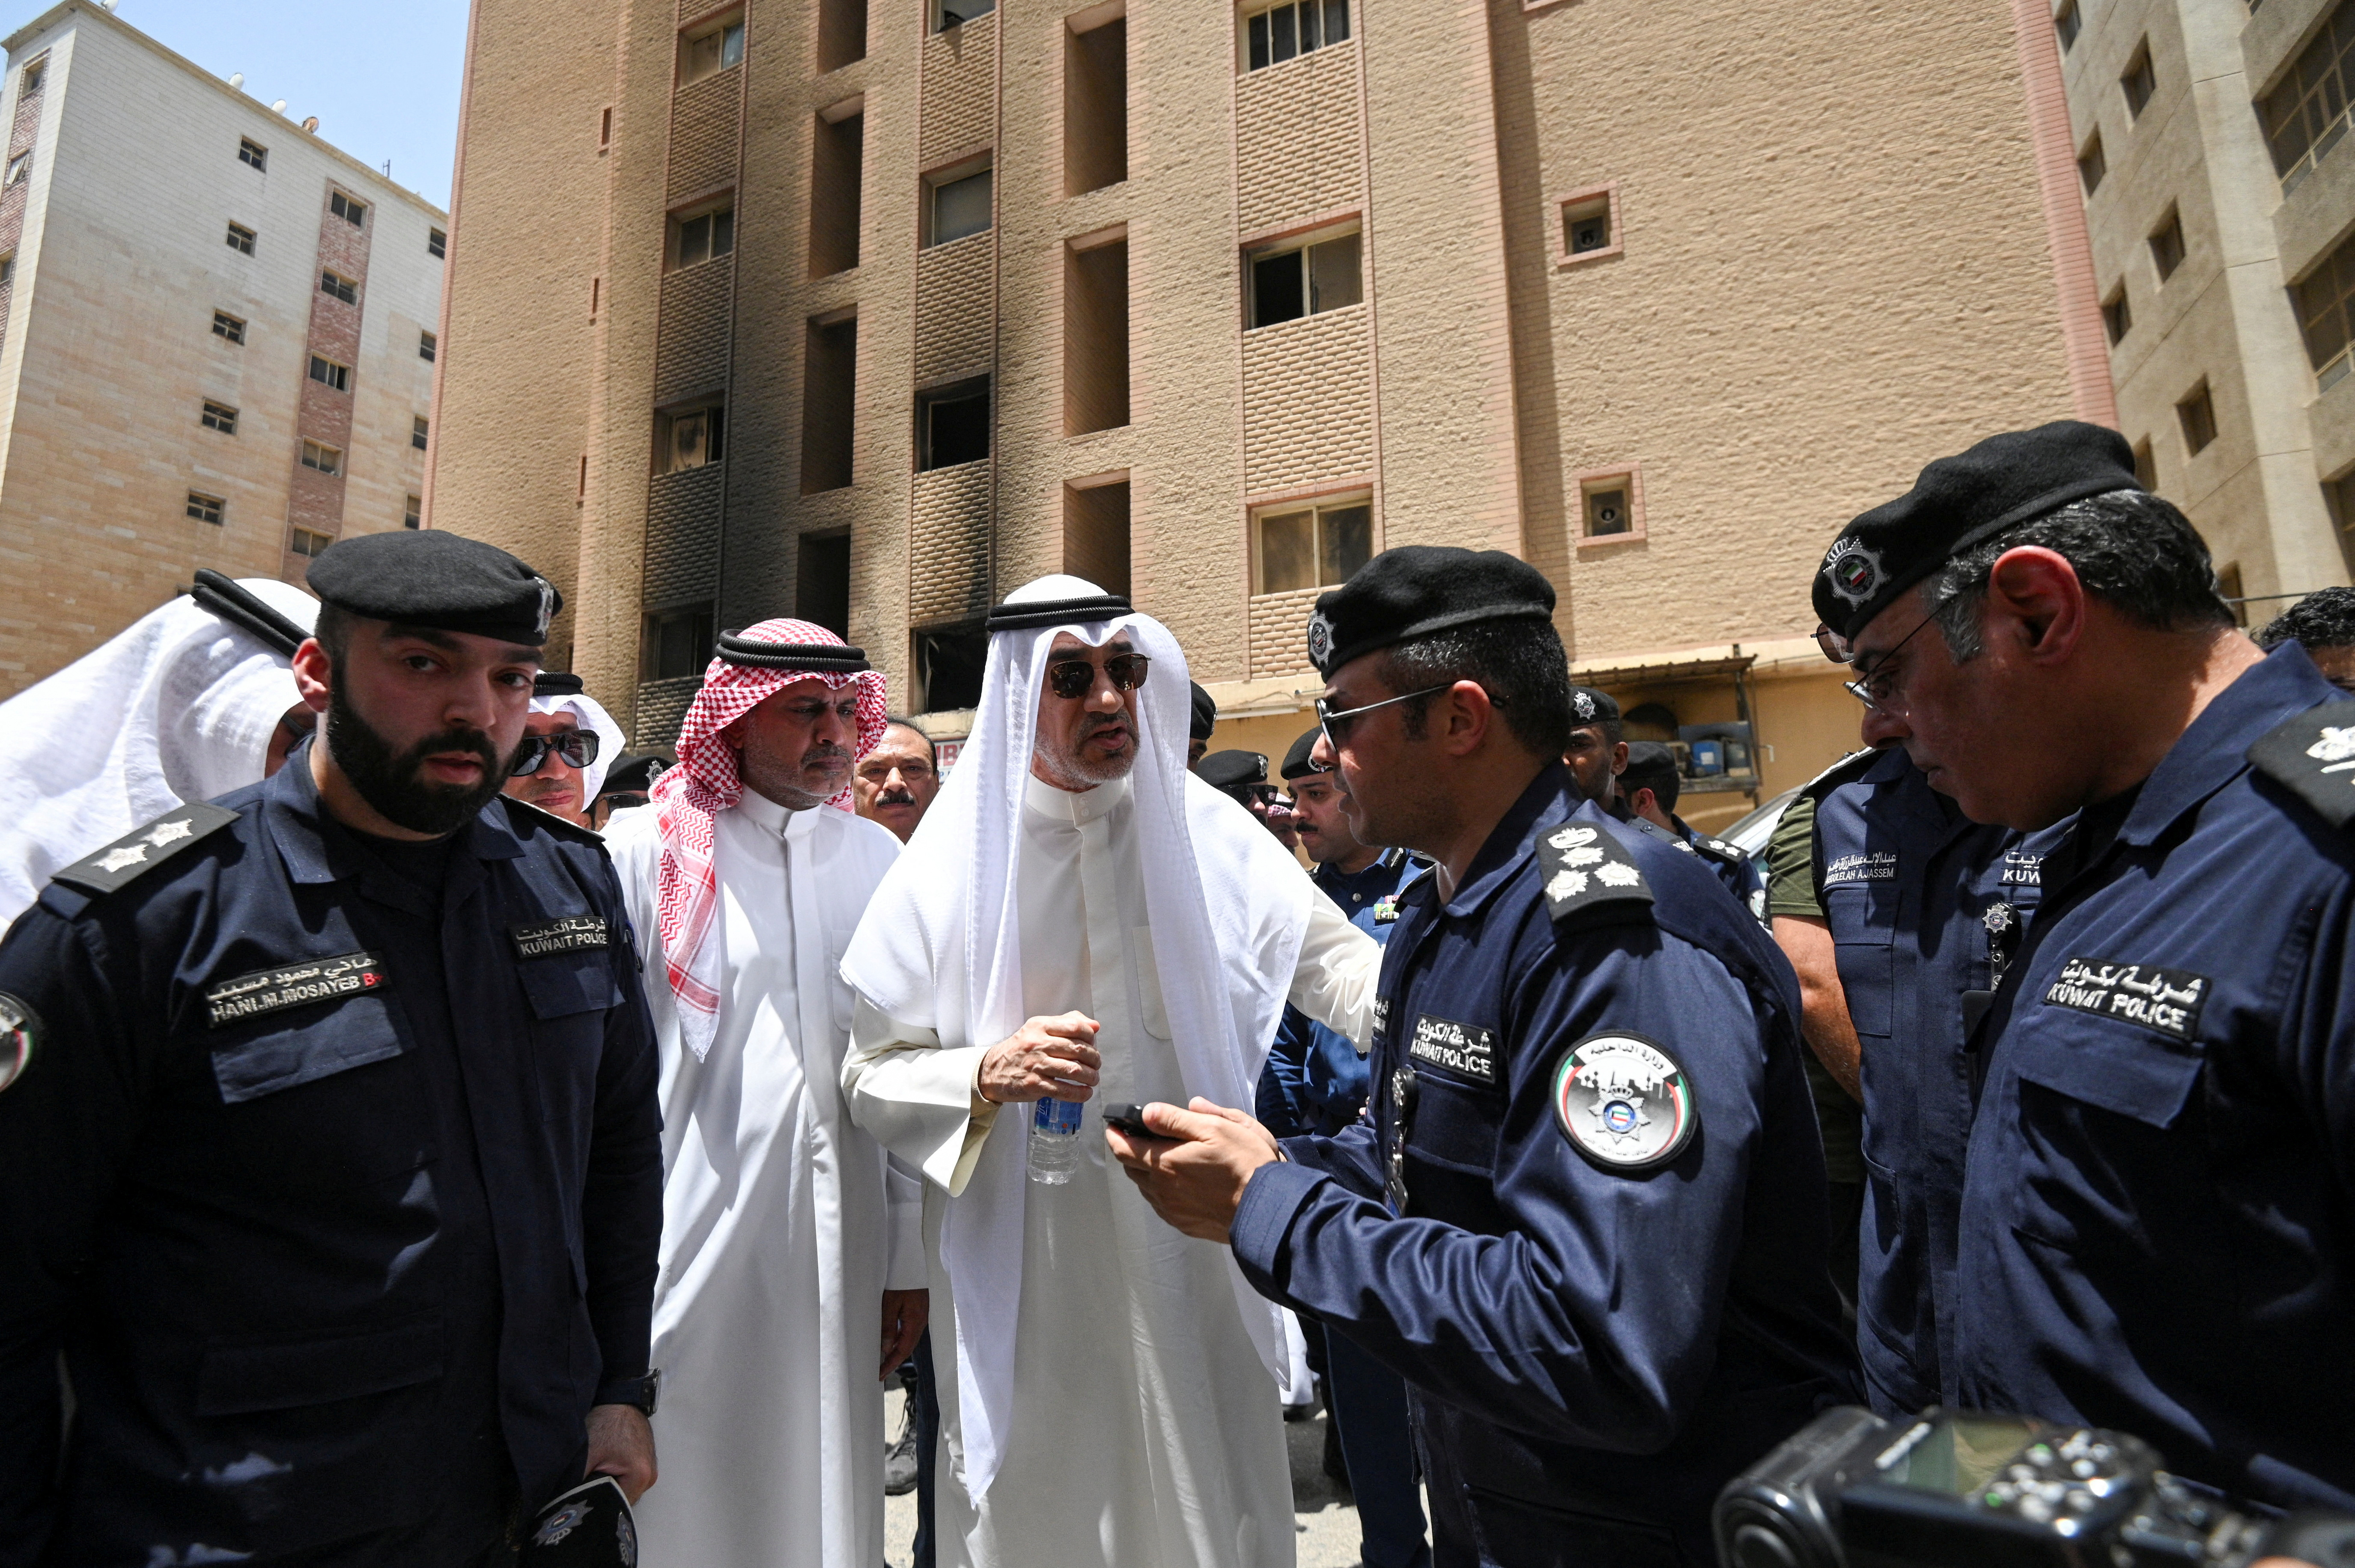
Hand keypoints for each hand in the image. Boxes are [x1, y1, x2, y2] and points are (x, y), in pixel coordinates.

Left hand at [584, 1403, 656, 1503]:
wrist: (620, 1400)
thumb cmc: (607, 1423)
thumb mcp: (588, 1454)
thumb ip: (578, 1483)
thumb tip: (569, 1506)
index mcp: (641, 1476)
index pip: (617, 1508)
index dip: (597, 1506)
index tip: (581, 1502)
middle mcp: (650, 1476)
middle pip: (622, 1502)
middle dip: (603, 1498)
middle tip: (584, 1489)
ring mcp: (649, 1469)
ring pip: (624, 1492)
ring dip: (608, 1488)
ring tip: (593, 1476)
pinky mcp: (644, 1463)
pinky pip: (627, 1481)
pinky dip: (614, 1479)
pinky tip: (602, 1468)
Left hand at [880, 1288, 929, 1379]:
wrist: (912, 1260)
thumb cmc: (902, 1279)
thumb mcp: (891, 1303)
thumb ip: (888, 1326)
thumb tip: (885, 1349)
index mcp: (915, 1321)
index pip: (903, 1350)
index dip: (891, 1364)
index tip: (879, 1375)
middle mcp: (920, 1321)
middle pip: (906, 1347)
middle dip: (893, 1361)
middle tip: (879, 1372)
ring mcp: (919, 1315)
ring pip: (907, 1339)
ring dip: (895, 1350)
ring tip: (881, 1360)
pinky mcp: (916, 1310)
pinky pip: (907, 1330)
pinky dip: (897, 1338)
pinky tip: (888, 1340)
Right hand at [977, 1012, 1101, 1103]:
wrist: (992, 1070)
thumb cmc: (1021, 1049)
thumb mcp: (1038, 1028)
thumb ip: (1066, 1022)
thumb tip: (1095, 1026)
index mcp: (1040, 1026)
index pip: (1075, 1026)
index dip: (1091, 1036)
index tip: (1093, 1044)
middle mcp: (1037, 1043)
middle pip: (1078, 1049)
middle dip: (1094, 1059)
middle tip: (1096, 1065)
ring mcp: (1035, 1065)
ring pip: (1074, 1070)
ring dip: (1090, 1077)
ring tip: (1093, 1079)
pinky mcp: (1033, 1085)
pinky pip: (1063, 1090)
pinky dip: (1079, 1094)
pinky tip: (1085, 1093)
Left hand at [1107, 1097, 1280, 1243]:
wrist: (1267, 1209)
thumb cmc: (1244, 1164)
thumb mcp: (1214, 1127)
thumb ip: (1176, 1120)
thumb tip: (1148, 1113)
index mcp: (1165, 1163)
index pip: (1124, 1149)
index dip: (1115, 1135)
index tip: (1114, 1125)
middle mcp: (1162, 1190)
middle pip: (1132, 1169)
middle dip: (1131, 1152)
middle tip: (1141, 1139)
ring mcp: (1172, 1210)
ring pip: (1146, 1188)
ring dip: (1147, 1172)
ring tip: (1166, 1159)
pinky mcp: (1185, 1224)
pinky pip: (1162, 1205)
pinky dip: (1162, 1191)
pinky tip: (1181, 1183)